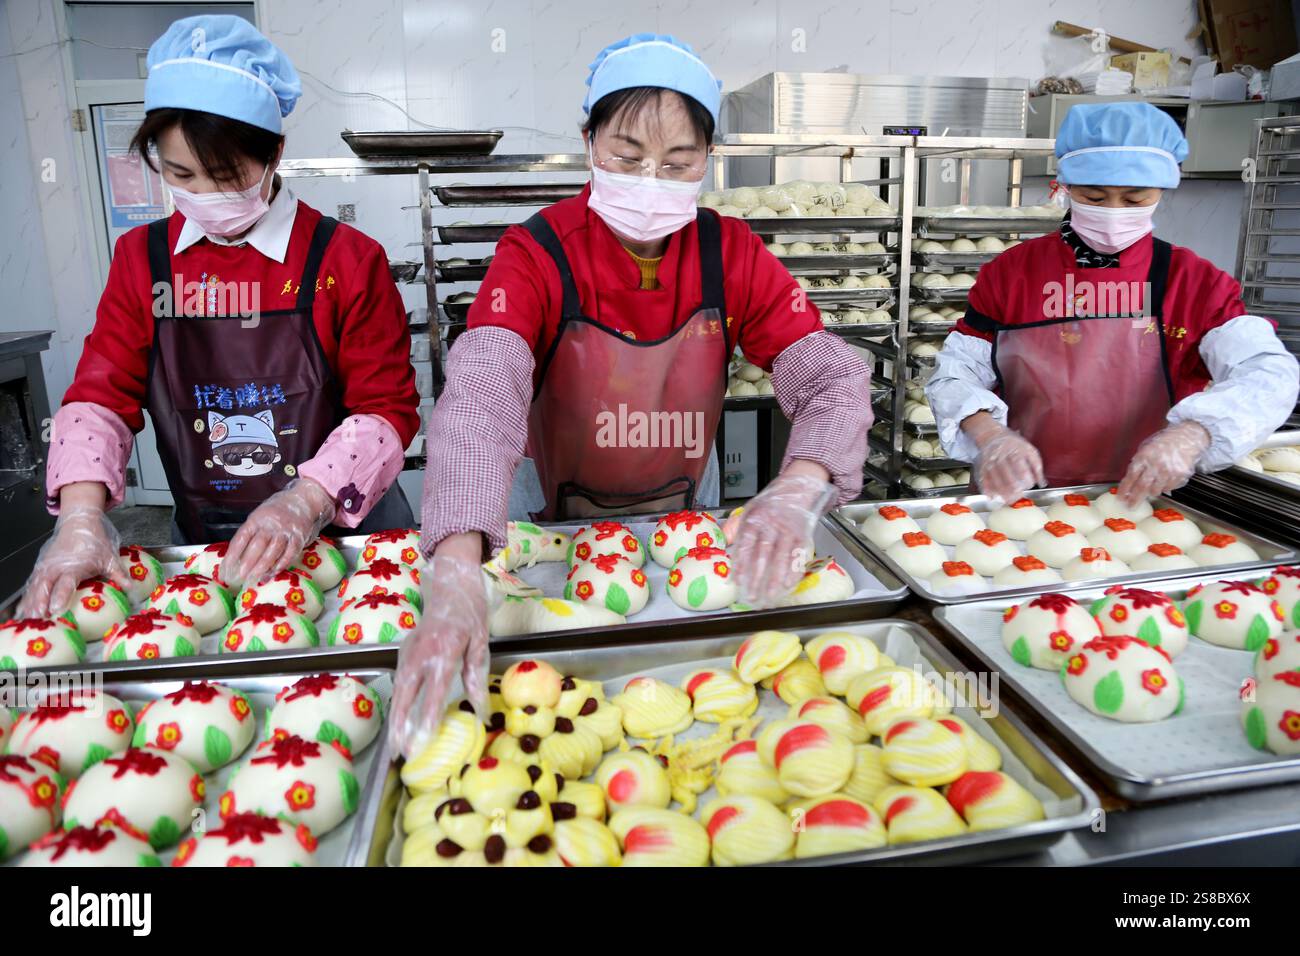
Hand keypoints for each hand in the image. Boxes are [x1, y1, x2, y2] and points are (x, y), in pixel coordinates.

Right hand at [18, 505, 129, 618]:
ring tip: (29, 619)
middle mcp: (57, 567)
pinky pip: (31, 583)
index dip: (60, 596)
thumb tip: (130, 588)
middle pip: (43, 587)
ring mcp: (46, 566)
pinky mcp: (41, 566)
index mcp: (74, 566)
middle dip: (39, 604)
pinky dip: (27, 596)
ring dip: (30, 603)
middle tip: (37, 620)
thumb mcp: (110, 557)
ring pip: (34, 587)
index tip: (56, 608)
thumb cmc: (95, 540)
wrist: (79, 522)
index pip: (65, 583)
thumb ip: (118, 574)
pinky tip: (24, 610)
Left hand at [224, 478, 335, 586]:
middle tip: (239, 578)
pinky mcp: (298, 537)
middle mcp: (271, 524)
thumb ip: (249, 534)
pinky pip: (289, 554)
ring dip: (262, 567)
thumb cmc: (276, 511)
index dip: (232, 555)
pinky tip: (272, 573)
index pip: (241, 539)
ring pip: (273, 551)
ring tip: (254, 579)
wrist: (302, 500)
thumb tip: (236, 558)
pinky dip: (280, 565)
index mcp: (256, 519)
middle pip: (257, 546)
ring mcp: (286, 531)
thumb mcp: (258, 517)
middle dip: (247, 564)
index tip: (225, 569)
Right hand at [389, 555, 490, 758]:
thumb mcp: (480, 642)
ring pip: (398, 689)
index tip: (423, 739)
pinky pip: (399, 681)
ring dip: (395, 717)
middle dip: (400, 724)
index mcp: (443, 650)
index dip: (427, 716)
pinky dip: (397, 702)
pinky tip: (399, 721)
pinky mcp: (404, 651)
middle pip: (405, 694)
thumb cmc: (470, 613)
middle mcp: (421, 652)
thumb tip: (481, 710)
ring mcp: (409, 651)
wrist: (451, 584)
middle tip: (399, 751)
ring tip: (396, 745)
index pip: (433, 690)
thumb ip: (475, 675)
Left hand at [726, 471, 836, 607]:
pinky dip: (794, 570)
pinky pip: (798, 555)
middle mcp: (771, 525)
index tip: (736, 581)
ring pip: (781, 556)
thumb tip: (721, 544)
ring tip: (770, 595)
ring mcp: (788, 530)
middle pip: (762, 554)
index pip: (745, 544)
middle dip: (756, 577)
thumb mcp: (748, 510)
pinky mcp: (802, 534)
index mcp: (754, 519)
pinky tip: (789, 584)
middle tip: (751, 596)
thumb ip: (734, 528)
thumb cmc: (770, 505)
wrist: (797, 489)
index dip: (740, 564)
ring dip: (776, 578)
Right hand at [969, 419, 1043, 504]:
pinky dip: (986, 488)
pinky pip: (983, 478)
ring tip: (1008, 499)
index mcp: (1015, 451)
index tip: (1029, 485)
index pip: (1020, 465)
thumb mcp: (1029, 451)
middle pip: (1006, 472)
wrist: (993, 436)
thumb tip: (1042, 483)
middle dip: (1012, 486)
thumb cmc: (1014, 445)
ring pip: (994, 477)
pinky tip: (992, 496)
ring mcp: (990, 461)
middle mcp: (1001, 456)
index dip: (1025, 477)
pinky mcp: (982, 466)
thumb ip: (1036, 467)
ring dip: (1000, 490)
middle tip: (1018, 495)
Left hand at [1118, 421, 1209, 507]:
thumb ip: (1139, 463)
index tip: (1120, 498)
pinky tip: (1166, 478)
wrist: (1187, 438)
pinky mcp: (1180, 476)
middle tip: (1130, 506)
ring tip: (1152, 486)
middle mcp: (1156, 464)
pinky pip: (1168, 488)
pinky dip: (1165, 487)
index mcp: (1144, 456)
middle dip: (1134, 499)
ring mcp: (1169, 471)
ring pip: (1156, 490)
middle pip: (1142, 487)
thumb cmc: (1165, 442)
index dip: (1124, 489)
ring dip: (1151, 491)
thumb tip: (1130, 480)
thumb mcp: (1146, 448)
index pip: (1131, 476)